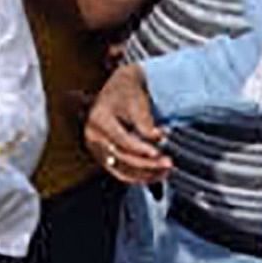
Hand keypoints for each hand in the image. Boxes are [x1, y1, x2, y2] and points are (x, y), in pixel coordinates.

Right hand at [87, 63, 168, 185]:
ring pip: (120, 170)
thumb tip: (158, 139)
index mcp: (99, 119)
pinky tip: (154, 175)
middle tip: (167, 163)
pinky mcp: (104, 156)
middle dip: (147, 164)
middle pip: (121, 158)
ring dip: (144, 174)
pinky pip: (120, 172)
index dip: (141, 148)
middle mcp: (94, 136)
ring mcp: (97, 148)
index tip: (158, 152)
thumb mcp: (137, 100)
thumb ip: (145, 122)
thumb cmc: (127, 88)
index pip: (122, 140)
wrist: (120, 86)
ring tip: (164, 172)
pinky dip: (138, 176)